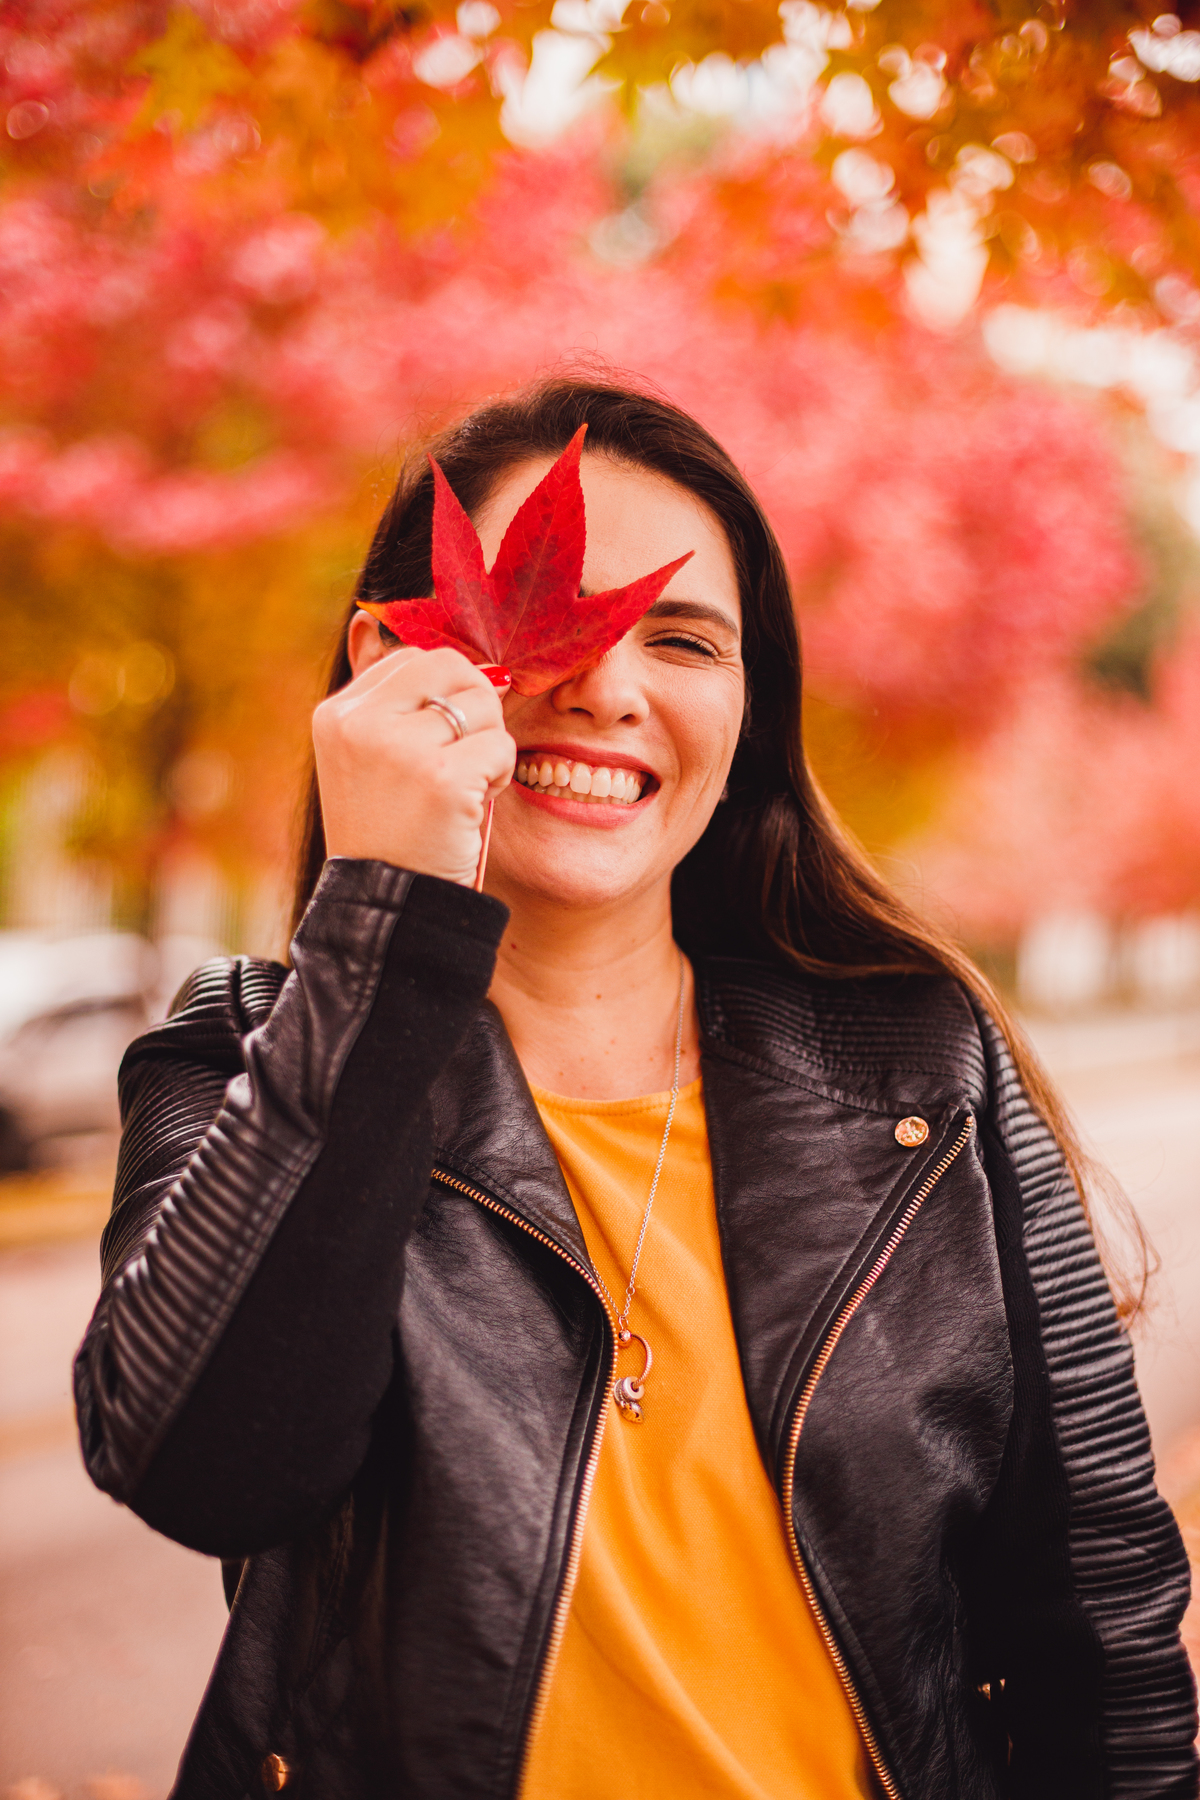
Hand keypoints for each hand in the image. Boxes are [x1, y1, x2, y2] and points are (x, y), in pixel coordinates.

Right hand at [313, 647, 514, 885]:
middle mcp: (360, 723)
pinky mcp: (440, 779)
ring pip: (483, 705)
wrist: (387, 905)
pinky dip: (500, 775)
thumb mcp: (368, 758)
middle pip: (452, 668)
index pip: (414, 658)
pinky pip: (501, 746)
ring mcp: (399, 749)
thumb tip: (449, 651)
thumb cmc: (389, 830)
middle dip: (473, 709)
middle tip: (459, 759)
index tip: (435, 743)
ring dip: (488, 746)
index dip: (444, 695)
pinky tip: (473, 806)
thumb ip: (398, 702)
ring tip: (461, 787)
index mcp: (337, 713)